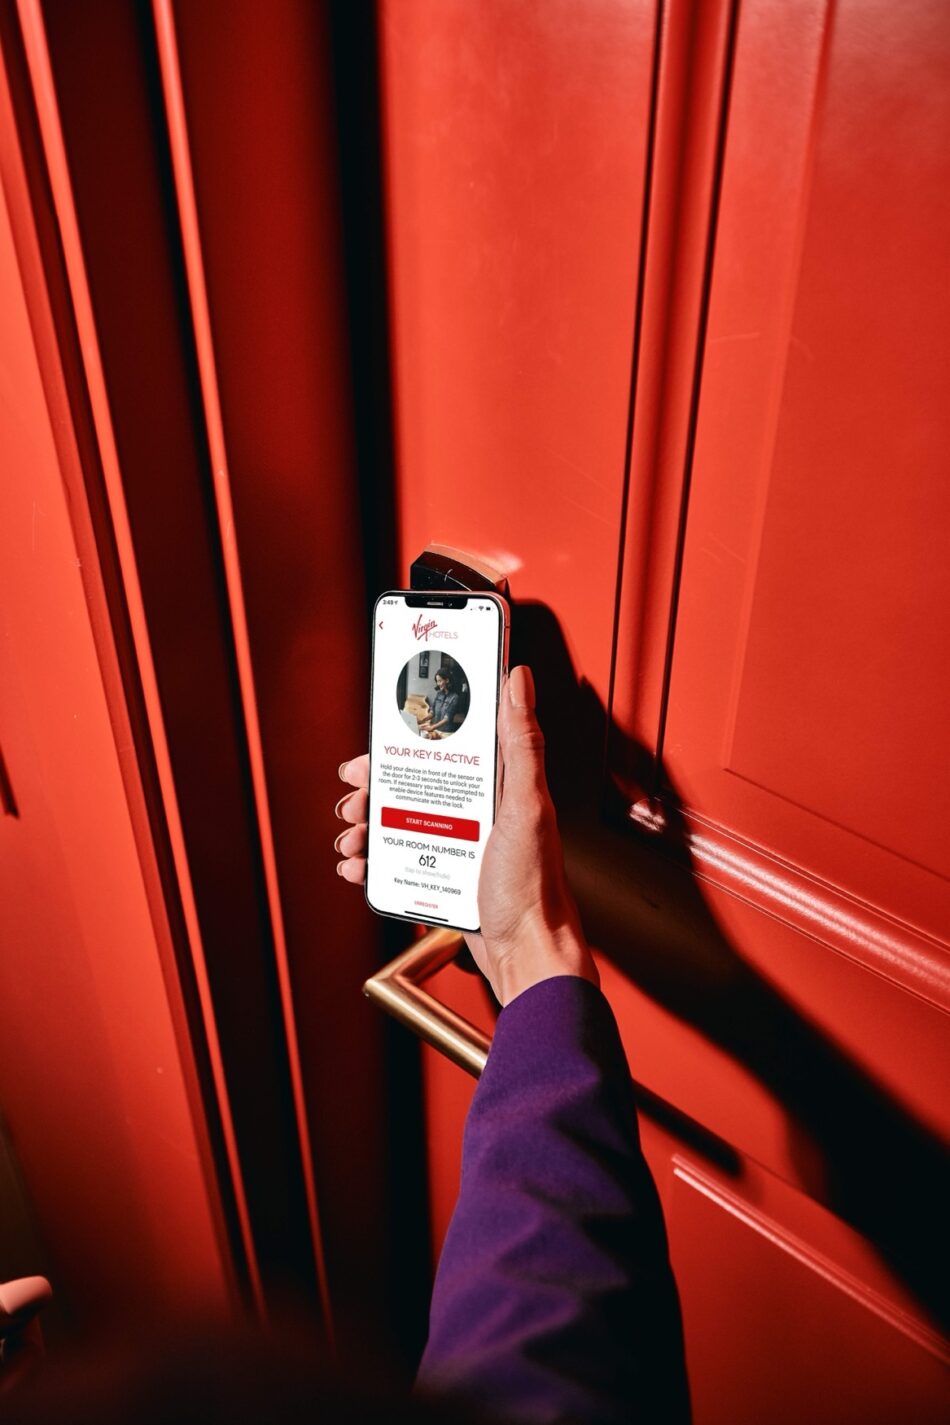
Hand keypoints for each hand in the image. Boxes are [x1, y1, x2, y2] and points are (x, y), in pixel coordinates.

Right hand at [334, 665, 597, 1005]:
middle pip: (411, 782)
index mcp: (495, 784)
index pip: (444, 744)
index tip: (376, 744)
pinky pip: (397, 860)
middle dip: (374, 787)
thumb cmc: (536, 886)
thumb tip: (519, 678)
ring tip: (353, 836)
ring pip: (396, 821)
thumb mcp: (525, 807)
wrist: (528, 955)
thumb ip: (521, 743)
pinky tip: (358, 867)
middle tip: (353, 797)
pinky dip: (371, 860)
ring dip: (365, 824)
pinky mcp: (443, 875)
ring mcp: (456, 843)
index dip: (406, 739)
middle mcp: (474, 809)